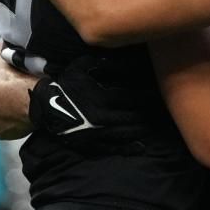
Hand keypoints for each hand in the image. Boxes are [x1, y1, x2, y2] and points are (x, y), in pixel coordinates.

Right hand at [28, 56, 153, 154]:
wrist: (45, 106)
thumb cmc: (67, 83)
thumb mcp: (84, 66)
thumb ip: (107, 63)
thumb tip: (130, 61)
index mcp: (103, 98)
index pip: (135, 98)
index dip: (149, 96)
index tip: (161, 94)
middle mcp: (103, 118)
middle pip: (134, 117)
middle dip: (150, 113)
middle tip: (164, 111)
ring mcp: (98, 133)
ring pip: (128, 133)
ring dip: (144, 129)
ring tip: (156, 125)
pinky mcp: (93, 144)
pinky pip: (115, 148)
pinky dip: (130, 148)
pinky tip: (142, 147)